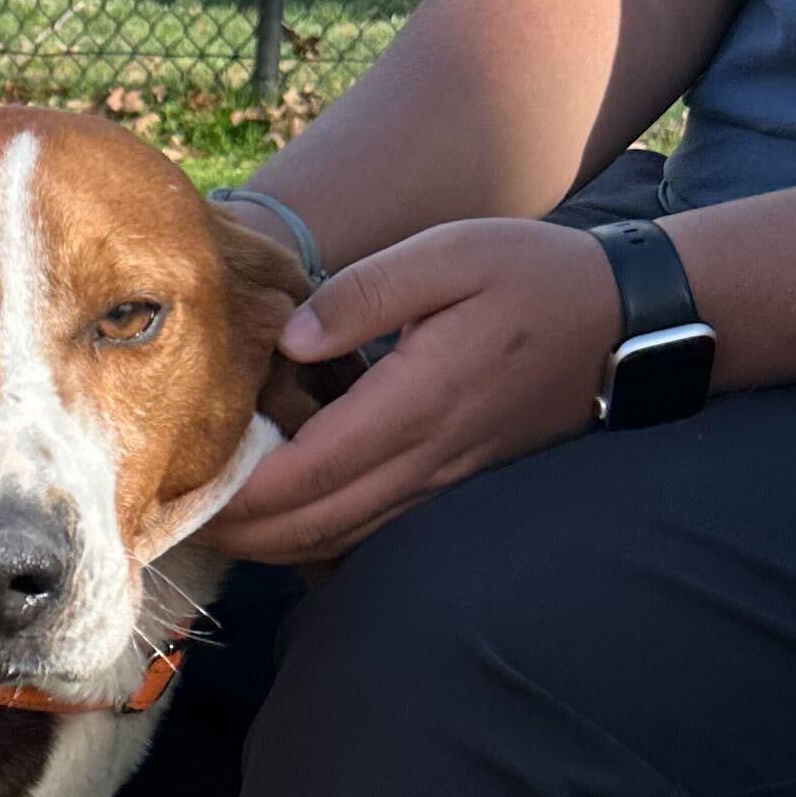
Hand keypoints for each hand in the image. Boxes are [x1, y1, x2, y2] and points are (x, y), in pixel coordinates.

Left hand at [216, 217, 622, 561]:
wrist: (621, 321)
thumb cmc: (531, 276)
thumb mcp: (446, 255)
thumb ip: (363, 296)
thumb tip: (291, 341)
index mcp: (414, 403)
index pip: (307, 473)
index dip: (239, 494)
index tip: (182, 487)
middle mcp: (423, 459)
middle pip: (309, 526)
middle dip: (238, 532)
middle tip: (174, 513)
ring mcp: (437, 481)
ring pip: (335, 540)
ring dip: (269, 541)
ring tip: (211, 518)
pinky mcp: (446, 483)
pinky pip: (365, 529)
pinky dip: (311, 532)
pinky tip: (275, 510)